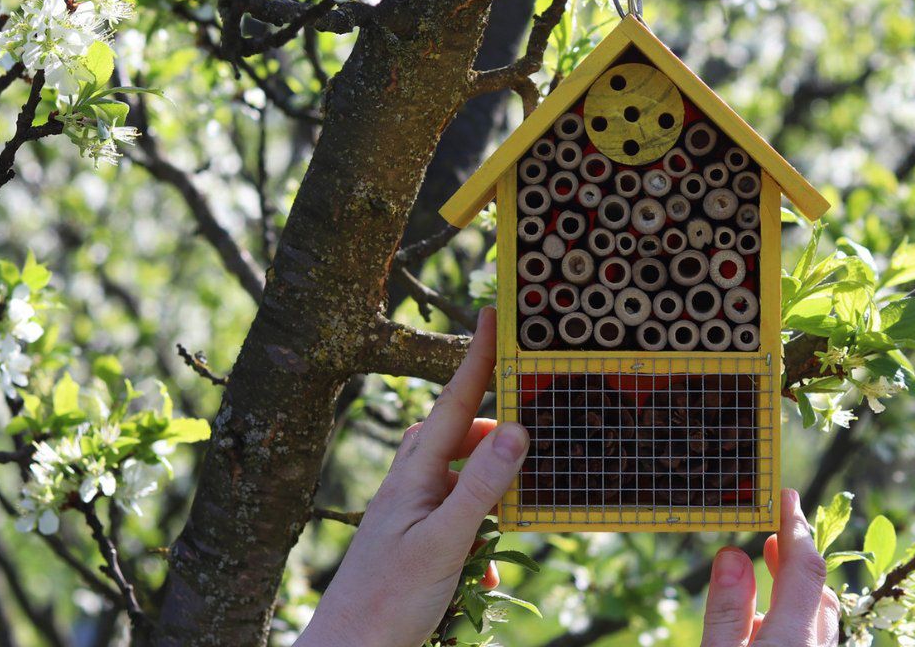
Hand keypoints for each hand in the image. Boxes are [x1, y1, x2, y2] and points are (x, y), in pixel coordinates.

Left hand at [296, 307, 527, 646]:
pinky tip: (480, 576)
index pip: (456, 401)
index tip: (491, 315)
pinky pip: (460, 521)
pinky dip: (479, 541)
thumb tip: (518, 429)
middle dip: (495, 440)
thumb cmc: (385, 599)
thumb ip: (482, 486)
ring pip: (464, 480)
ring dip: (490, 502)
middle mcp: (412, 483)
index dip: (477, 357)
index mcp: (415, 472)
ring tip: (499, 531)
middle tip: (528, 442)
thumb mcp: (444, 541)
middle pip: (463, 436)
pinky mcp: (417, 539)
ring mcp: (413, 511)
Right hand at [701, 489, 839, 645]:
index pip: (805, 569)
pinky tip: (763, 629)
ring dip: (798, 593)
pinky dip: (797, 623)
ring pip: (821, 620)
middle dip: (798, 559)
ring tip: (766, 574)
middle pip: (821, 593)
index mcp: (793, 641)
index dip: (796, 528)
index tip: (785, 497)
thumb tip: (732, 555)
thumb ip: (727, 611)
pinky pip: (815, 640)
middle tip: (772, 534)